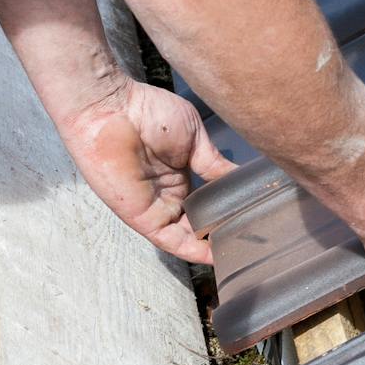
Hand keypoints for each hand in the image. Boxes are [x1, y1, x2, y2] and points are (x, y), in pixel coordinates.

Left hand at [53, 75, 234, 264]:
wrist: (112, 108)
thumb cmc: (148, 113)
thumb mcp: (195, 139)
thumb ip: (216, 165)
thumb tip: (244, 181)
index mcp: (179, 177)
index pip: (206, 206)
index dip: (225, 216)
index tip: (252, 221)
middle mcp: (168, 196)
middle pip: (198, 226)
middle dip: (221, 236)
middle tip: (251, 241)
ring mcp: (154, 208)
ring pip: (187, 238)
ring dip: (210, 248)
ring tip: (241, 252)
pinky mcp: (141, 218)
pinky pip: (170, 241)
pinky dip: (193, 251)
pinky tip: (215, 256)